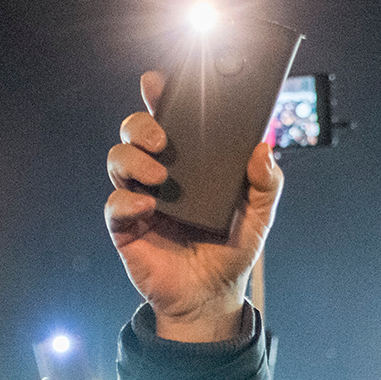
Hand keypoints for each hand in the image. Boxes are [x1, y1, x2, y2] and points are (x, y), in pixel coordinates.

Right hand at [104, 72, 281, 342]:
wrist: (212, 296)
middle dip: (141, 125)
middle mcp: (158, 173)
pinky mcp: (126, 226)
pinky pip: (114, 204)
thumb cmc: (231, 250)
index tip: (159, 83)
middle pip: (134, 132)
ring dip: (134, 159)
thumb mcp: (258, 216)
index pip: (168, 119)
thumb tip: (263, 149)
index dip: (159, 96)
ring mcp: (139, 198)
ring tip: (162, 176)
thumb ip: (266, 184)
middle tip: (164, 139)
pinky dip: (128, 199)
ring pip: (118, 160)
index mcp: (188, 163)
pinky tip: (150, 204)